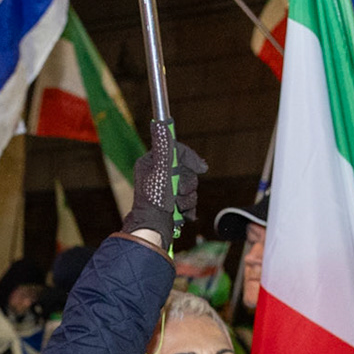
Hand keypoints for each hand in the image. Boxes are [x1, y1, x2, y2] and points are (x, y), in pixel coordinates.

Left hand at [122, 123, 207, 244]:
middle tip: (179, 194)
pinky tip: (182, 214)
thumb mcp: (161, 170)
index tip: (201, 168)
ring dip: (188, 198)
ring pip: (190, 187)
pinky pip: (189, 200)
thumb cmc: (154, 201)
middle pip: (186, 170)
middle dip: (187, 184)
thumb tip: (160, 123)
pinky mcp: (171, 204)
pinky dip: (188, 208)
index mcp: (151, 163)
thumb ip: (164, 147)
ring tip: (178, 207)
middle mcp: (157, 175)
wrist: (153, 230)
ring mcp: (165, 190)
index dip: (190, 158)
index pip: (176, 150)